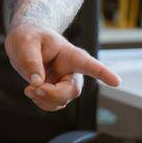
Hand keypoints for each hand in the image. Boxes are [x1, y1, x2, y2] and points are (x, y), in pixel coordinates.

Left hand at [5, 24, 121, 111]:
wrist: (25, 44)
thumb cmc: (29, 37)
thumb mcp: (26, 42)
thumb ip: (31, 60)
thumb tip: (37, 83)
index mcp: (71, 55)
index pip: (90, 65)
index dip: (103, 74)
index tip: (116, 82)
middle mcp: (73, 71)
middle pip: (72, 90)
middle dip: (52, 94)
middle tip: (32, 89)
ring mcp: (66, 83)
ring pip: (61, 101)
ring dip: (43, 99)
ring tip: (29, 88)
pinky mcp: (57, 92)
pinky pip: (52, 105)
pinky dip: (40, 102)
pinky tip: (31, 91)